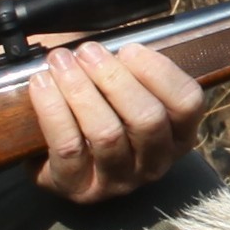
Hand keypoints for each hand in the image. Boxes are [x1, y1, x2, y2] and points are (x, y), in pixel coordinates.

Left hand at [24, 38, 207, 205]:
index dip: (159, 71)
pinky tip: (41, 85)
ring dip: (81, 90)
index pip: (187, 102)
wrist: (52, 151)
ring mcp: (118, 181)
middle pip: (147, 119)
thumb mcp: (123, 87)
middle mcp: (154, 162)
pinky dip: (53, 109)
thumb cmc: (96, 108)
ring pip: (107, 134)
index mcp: (177, 134)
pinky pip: (68, 147)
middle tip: (87, 52)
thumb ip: (131, 66)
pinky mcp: (79, 188)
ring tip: (61, 63)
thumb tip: (116, 40)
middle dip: (113, 78)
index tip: (128, 48)